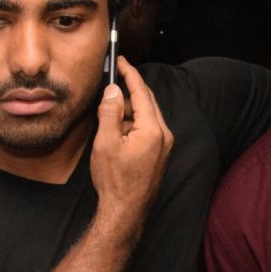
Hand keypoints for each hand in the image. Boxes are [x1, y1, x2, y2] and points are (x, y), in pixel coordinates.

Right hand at [90, 56, 173, 238]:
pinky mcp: (160, 154)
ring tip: (107, 117)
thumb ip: (110, 113)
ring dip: (128, 112)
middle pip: (147, 102)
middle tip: (111, 83)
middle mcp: (164, 135)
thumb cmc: (115, 180)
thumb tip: (113, 91)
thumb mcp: (105, 143)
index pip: (142, 93)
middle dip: (128, 92)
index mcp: (153, 130)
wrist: (125, 211)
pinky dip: (133, 125)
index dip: (130, 74)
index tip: (121, 60)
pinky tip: (117, 132)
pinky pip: (148, 130)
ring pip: (146, 117)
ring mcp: (164, 146)